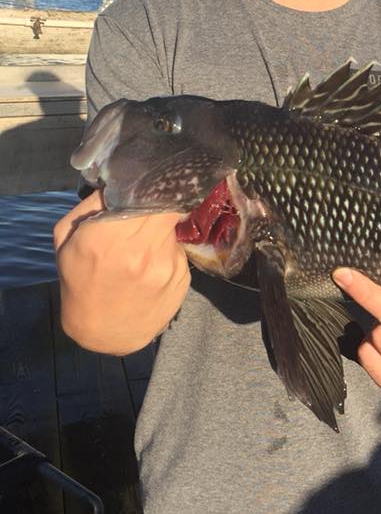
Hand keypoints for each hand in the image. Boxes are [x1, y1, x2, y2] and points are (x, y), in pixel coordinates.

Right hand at [54, 191, 189, 354]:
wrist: (100, 333)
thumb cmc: (79, 282)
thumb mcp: (66, 240)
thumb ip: (90, 206)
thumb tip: (120, 180)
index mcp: (106, 237)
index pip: (147, 195)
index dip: (152, 187)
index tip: (150, 184)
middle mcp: (140, 251)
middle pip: (167, 207)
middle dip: (160, 204)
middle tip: (152, 206)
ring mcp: (165, 267)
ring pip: (174, 228)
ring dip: (163, 230)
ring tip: (146, 242)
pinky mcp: (182, 279)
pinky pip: (180, 251)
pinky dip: (170, 252)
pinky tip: (154, 265)